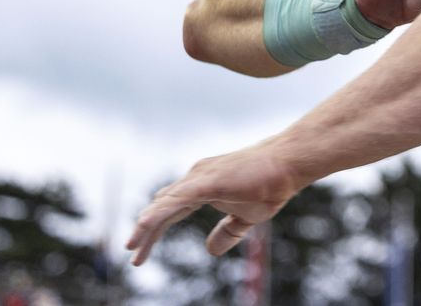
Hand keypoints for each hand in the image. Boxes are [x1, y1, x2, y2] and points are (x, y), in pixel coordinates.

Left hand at [125, 140, 294, 265]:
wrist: (288, 164)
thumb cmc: (270, 185)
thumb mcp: (246, 217)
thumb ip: (227, 232)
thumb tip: (210, 250)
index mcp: (201, 187)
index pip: (170, 211)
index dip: (154, 230)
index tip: (140, 251)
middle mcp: (194, 179)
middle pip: (161, 209)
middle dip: (145, 233)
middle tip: (133, 256)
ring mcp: (198, 177)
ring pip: (163, 205)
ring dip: (146, 226)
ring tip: (132, 246)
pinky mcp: (206, 181)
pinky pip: (175, 201)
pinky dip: (157, 214)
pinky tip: (144, 225)